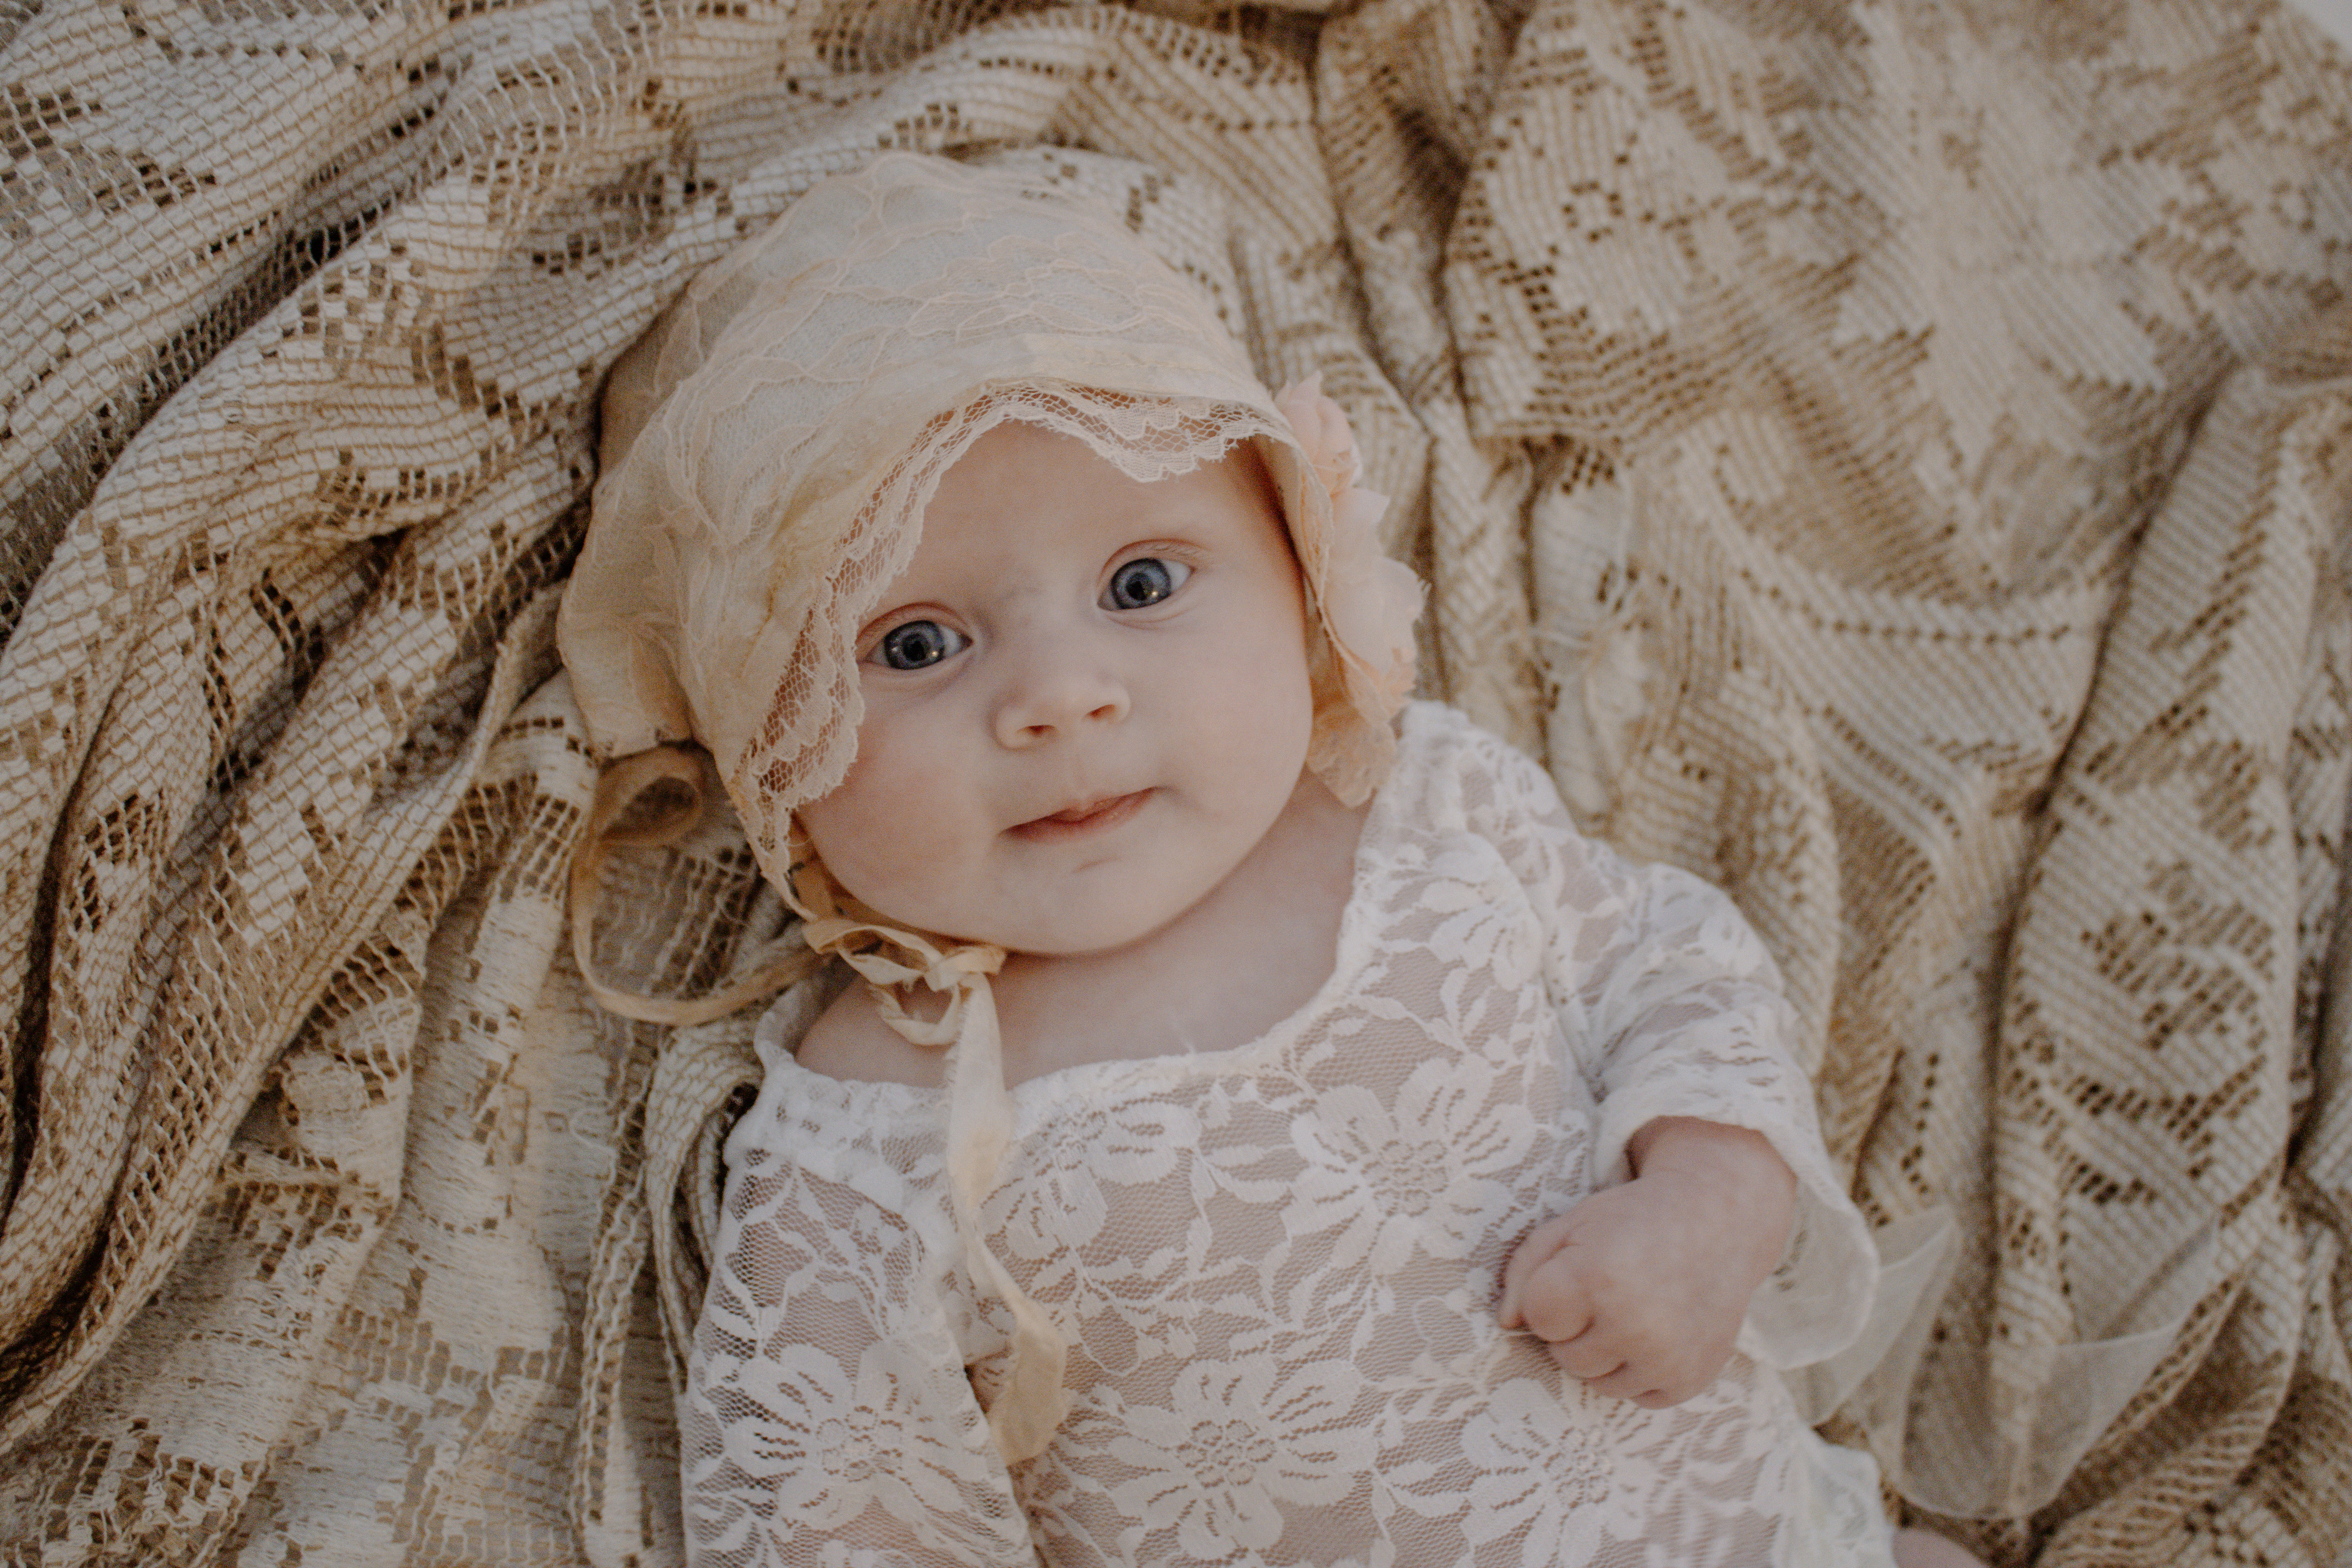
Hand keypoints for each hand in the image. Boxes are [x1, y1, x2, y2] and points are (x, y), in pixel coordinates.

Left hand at [1496, 1117, 1795, 1406]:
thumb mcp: (1570, 1226)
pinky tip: (1656, 1330)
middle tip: (1608, 1291)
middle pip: (1565, 1357)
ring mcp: (1667, 1358)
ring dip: (1604, 1353)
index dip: (1551, 1297)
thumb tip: (1507, 1325)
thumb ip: (1525, 1272)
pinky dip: (1640, 1370)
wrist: (1715, 1220)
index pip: (1538, 1320)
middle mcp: (1635, 1325)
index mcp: (1597, 1278)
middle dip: (1575, 1327)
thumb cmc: (1631, 1221)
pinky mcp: (1691, 1379)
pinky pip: (1638, 1396)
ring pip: (1598, 1383)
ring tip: (1631, 1309)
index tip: (1577, 1274)